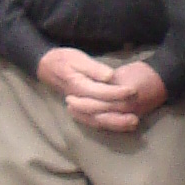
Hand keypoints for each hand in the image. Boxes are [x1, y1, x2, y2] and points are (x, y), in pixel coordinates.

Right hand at [49, 51, 167, 132]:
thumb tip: (110, 76)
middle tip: (137, 114)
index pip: (101, 93)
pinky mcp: (82, 110)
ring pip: (98, 120)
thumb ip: (94, 69)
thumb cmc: (64, 60)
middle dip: (119, 113)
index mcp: (78, 86)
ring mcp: (79, 108)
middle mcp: (79, 100)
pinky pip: (95, 121)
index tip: (133, 91)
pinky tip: (122, 125)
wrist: (47, 67)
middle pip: (100, 111)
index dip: (118, 93)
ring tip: (133, 123)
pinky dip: (108, 125)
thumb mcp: (78, 59)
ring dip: (115, 124)